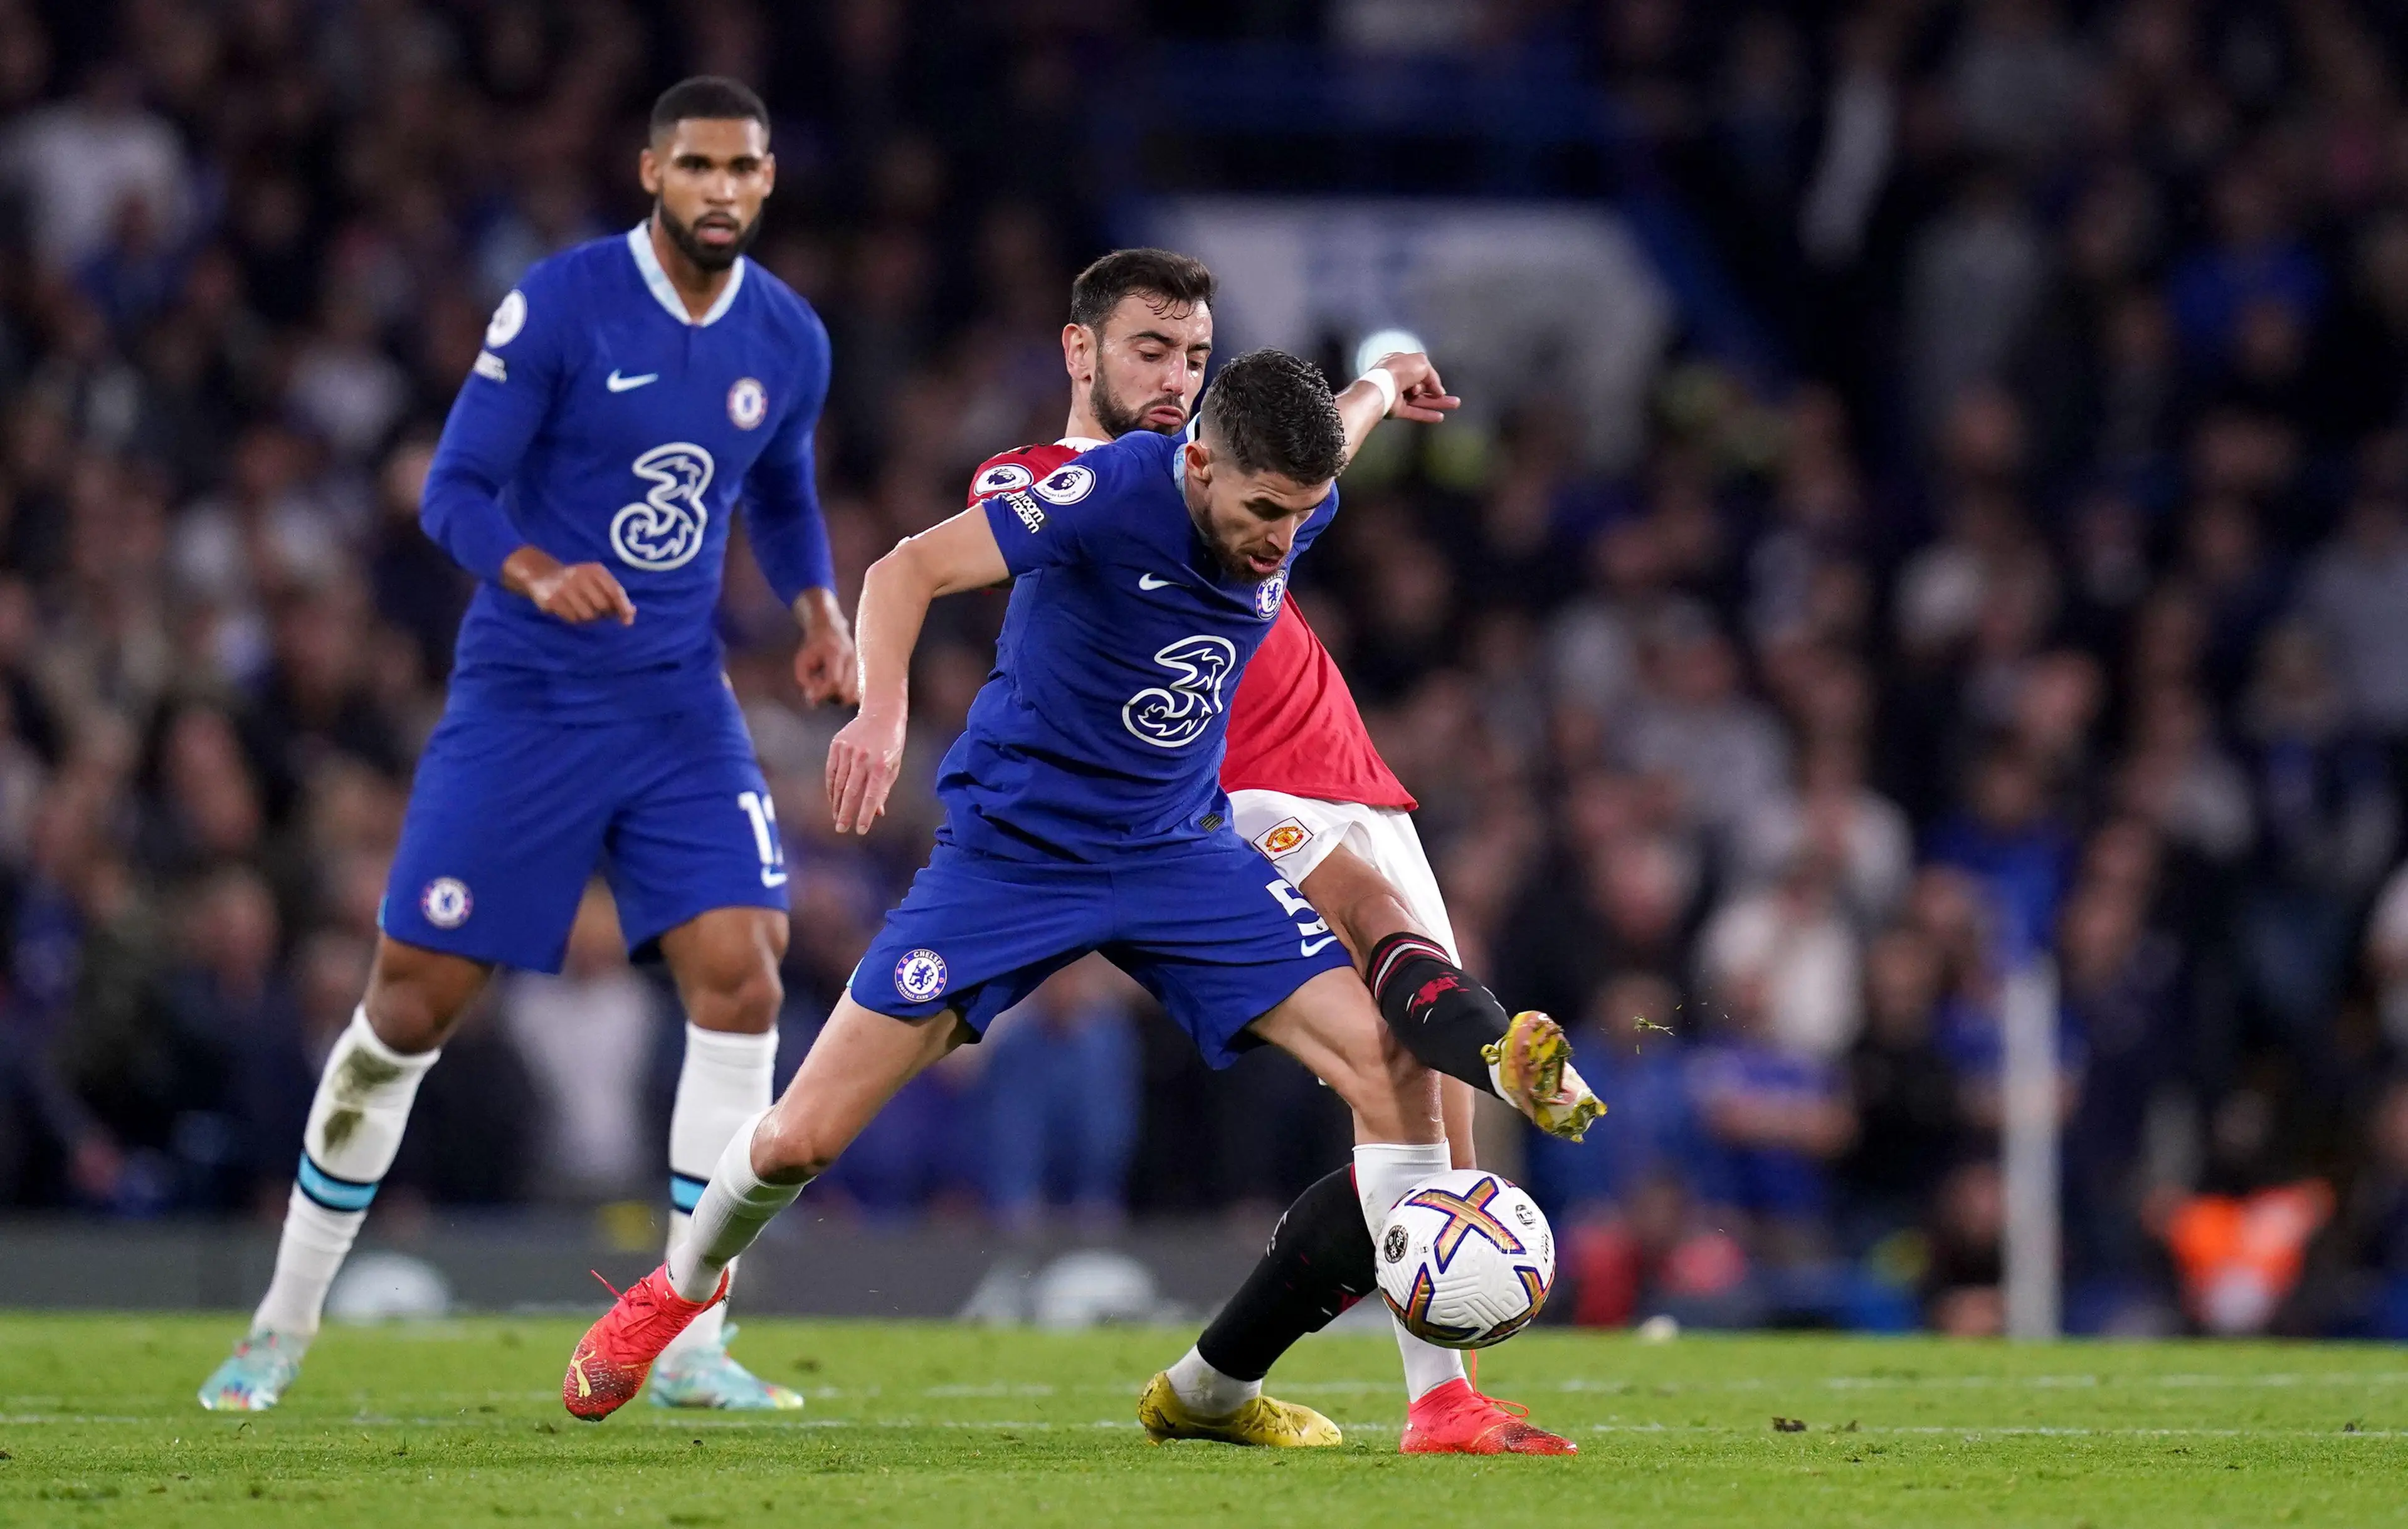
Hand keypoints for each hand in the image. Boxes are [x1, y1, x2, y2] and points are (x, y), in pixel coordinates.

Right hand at [506, 548, 635, 624]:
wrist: (542, 575)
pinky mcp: (552, 600)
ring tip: (581, 608)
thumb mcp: (596, 581)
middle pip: (603, 606)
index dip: (623, 608)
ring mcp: (565, 588)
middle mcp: (580, 576)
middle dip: (603, 613)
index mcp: (595, 570)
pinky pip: (573, 619)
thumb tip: (631, 615)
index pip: (615, 591)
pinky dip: (574, 618)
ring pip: (588, 616)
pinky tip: (569, 609)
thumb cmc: (577, 581)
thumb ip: (614, 596)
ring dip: (588, 618)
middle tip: (596, 610)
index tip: (627, 621)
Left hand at [792, 591, 860, 705]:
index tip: (811, 695)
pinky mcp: (863, 671)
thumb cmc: (814, 646)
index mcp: (836, 654)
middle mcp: (852, 660)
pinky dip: (847, 695)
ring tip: (830, 689)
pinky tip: (838, 689)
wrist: (830, 629)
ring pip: (856, 694)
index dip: (822, 692)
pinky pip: (859, 691)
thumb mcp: (802, 661)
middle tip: (820, 691)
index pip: (834, 681)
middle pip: (847, 691)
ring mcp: (860, 666)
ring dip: (840, 698)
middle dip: (831, 697)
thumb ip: (805, 681)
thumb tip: (814, 701)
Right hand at [825, 709, 904, 833]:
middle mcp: (863, 758)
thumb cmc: (891, 744)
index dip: (865, 815)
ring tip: (836, 817)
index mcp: (880, 765)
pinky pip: (831, 771)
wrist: (882, 713)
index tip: (860, 830)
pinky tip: (832, 799)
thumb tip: (876, 813)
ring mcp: (848, 750)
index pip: (871, 796)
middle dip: (845, 813)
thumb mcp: (893, 767)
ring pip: (838, 783)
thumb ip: (883, 790)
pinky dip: (831, 787)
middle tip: (840, 829)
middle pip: (851, 792)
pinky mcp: (837, 744)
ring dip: (836, 802)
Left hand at [1371, 352, 1460, 423]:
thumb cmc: (1399, 370)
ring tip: (1454, 404)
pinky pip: (1414, 412)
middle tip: (1450, 397)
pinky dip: (1427, 414)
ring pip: (1421, 400)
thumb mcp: (1423, 363)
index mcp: (1401, 363)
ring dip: (1437, 403)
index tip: (1440, 386)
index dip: (1431, 378)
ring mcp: (1397, 394)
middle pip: (1422, 387)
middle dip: (1437, 392)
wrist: (1384, 386)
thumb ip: (1433, 376)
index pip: (1420, 370)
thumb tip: (1438, 389)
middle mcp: (1398, 378)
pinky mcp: (1396, 409)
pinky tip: (1439, 416)